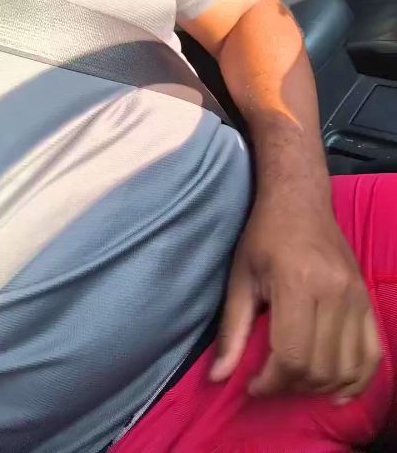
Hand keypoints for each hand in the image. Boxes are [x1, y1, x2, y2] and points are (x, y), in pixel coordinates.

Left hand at [210, 188, 380, 399]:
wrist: (299, 200)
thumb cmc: (263, 235)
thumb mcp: (240, 278)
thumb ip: (232, 330)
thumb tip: (218, 377)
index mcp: (297, 283)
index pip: (292, 356)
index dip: (271, 383)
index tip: (253, 384)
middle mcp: (333, 292)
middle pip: (320, 367)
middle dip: (291, 387)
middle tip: (271, 381)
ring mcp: (355, 295)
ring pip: (346, 367)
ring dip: (320, 387)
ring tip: (296, 381)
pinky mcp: (366, 298)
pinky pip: (372, 353)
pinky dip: (357, 379)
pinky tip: (337, 391)